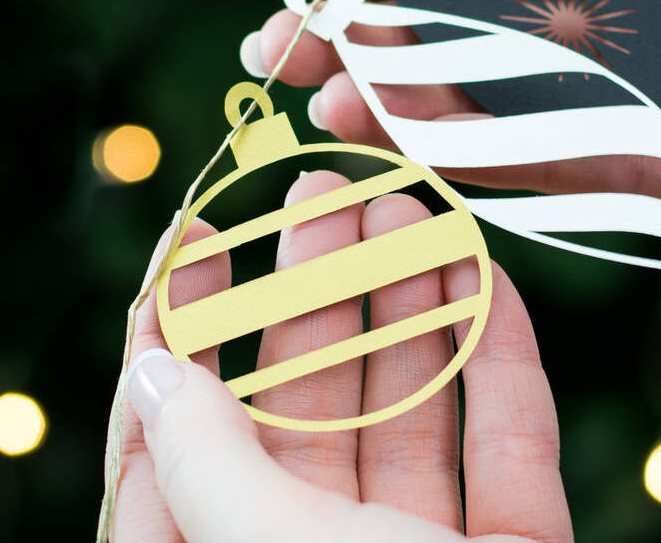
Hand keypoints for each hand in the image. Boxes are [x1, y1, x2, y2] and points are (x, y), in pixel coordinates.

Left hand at [108, 170, 570, 541]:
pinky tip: (488, 281)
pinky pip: (510, 442)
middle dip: (318, 287)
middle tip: (327, 195)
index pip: (184, 434)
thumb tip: (150, 369)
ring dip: (412, 305)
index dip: (184, 327)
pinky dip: (501, 359)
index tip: (196, 234)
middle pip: (309, 399)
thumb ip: (206, 465)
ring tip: (407, 212)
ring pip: (412, 409)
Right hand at [244, 0, 660, 220]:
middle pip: (462, 25)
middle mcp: (615, 12)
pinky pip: (565, 156)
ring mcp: (642, 90)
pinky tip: (407, 134)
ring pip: (496, 99)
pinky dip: (483, 149)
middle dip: (360, 32)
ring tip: (315, 98)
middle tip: (267, 44)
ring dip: (400, 99)